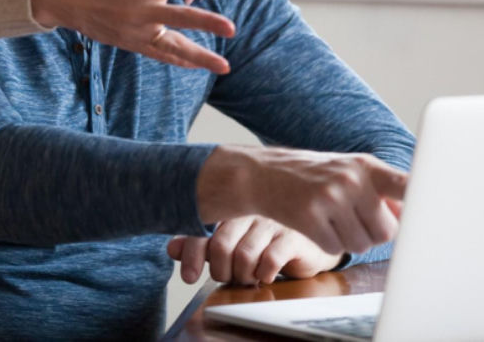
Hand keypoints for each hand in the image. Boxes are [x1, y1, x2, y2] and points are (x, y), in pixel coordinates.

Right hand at [30, 0, 234, 72]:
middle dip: (206, 24)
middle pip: (178, 18)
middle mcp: (139, 12)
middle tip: (231, 29)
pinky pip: (159, 54)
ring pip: (172, 47)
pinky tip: (199, 64)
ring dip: (199, 56)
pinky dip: (179, 60)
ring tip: (224, 66)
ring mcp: (135, 31)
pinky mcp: (130, 43)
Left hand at [167, 216, 342, 285]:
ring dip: (243, 275)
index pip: (203, 228)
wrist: (311, 237)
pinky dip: (264, 273)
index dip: (193, 254)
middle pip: (221, 245)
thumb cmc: (267, 238)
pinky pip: (269, 259)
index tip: (189, 276)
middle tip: (230, 277)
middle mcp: (249, 210)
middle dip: (221, 271)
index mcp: (231, 206)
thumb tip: (172, 248)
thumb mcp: (232, 241)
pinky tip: (266, 274)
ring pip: (244, 255)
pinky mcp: (292, 236)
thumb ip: (202, 243)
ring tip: (250, 276)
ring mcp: (271, 221)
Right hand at [196, 145, 406, 256]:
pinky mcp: (309, 216)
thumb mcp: (349, 171)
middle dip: (372, 233)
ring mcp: (329, 197)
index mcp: (367, 166)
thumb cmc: (314, 175)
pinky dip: (326, 243)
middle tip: (352, 218)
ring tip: (330, 217)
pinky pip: (334, 248)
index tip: (441, 213)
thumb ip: (382, 190)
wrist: (263, 173)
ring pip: (361, 244)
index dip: (426, 201)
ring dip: (348, 239)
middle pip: (387, 232)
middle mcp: (351, 179)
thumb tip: (415, 217)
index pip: (408, 186)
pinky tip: (314, 223)